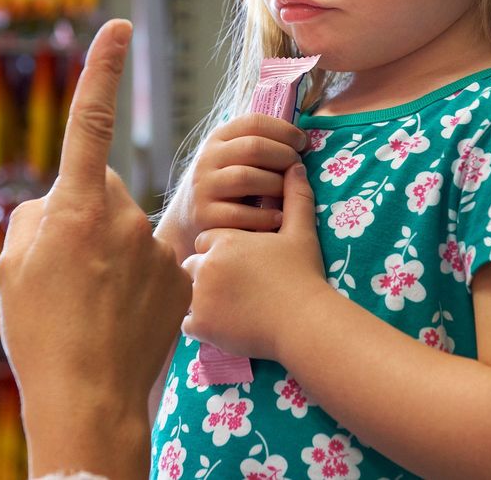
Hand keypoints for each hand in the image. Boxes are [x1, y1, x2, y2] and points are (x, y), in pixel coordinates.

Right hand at [0, 20, 191, 479]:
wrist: (89, 397)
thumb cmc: (40, 332)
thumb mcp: (13, 268)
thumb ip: (35, 218)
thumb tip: (57, 204)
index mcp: (75, 206)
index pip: (91, 121)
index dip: (103, 70)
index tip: (119, 26)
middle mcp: (123, 216)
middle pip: (100, 192)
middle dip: (84, 216)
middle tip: (64, 272)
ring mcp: (157, 246)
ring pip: (126, 232)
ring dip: (110, 255)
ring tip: (92, 306)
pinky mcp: (181, 275)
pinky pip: (153, 262)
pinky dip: (137, 282)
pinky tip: (121, 317)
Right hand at [164, 114, 306, 261]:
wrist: (188, 218)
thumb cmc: (227, 184)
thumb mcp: (234, 157)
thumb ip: (259, 144)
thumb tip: (304, 139)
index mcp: (218, 138)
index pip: (254, 122)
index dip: (284, 130)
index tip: (303, 143)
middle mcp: (208, 158)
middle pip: (253, 147)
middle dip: (284, 156)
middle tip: (298, 168)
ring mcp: (204, 186)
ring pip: (246, 177)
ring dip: (276, 184)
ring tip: (289, 192)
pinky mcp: (204, 215)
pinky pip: (240, 214)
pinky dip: (265, 216)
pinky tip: (279, 217)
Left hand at [181, 162, 329, 361]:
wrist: (303, 320)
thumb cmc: (303, 275)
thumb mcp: (301, 232)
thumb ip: (295, 197)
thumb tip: (295, 166)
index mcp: (224, 240)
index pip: (207, 240)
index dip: (222, 250)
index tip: (240, 262)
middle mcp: (206, 264)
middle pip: (193, 265)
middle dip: (208, 274)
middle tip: (234, 287)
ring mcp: (199, 296)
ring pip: (187, 293)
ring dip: (202, 298)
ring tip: (228, 306)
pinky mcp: (200, 324)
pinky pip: (187, 323)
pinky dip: (201, 325)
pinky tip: (223, 324)